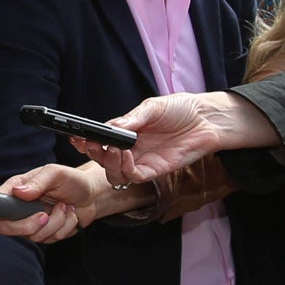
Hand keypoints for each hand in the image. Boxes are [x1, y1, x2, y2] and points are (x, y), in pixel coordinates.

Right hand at [0, 165, 85, 240]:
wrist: (92, 195)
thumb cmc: (72, 180)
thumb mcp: (55, 173)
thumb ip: (37, 182)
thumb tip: (19, 192)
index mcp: (17, 190)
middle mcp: (21, 208)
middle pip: (8, 228)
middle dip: (28, 225)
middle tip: (44, 214)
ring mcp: (32, 222)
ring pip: (33, 236)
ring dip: (55, 223)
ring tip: (64, 207)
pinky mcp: (46, 233)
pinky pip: (50, 239)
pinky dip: (63, 227)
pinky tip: (68, 216)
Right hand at [76, 92, 277, 185]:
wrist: (207, 118)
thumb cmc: (181, 109)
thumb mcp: (152, 107)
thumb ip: (131, 119)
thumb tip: (109, 127)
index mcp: (127, 132)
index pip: (101, 140)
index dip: (86, 141)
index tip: (76, 137)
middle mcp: (132, 149)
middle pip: (103, 160)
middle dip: (93, 154)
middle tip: (92, 145)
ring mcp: (143, 160)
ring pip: (115, 173)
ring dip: (109, 163)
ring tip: (112, 150)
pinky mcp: (156, 170)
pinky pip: (134, 177)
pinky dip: (125, 169)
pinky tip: (127, 155)